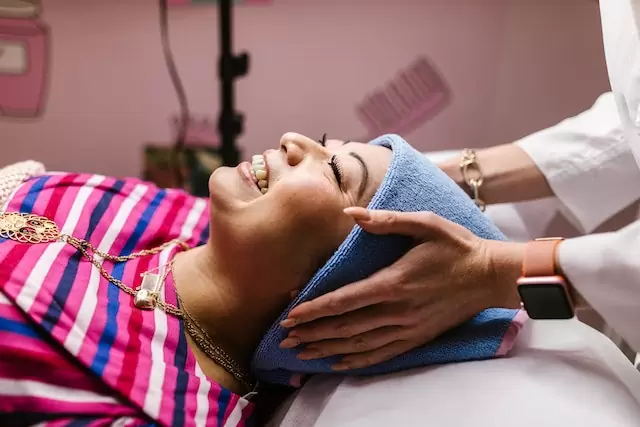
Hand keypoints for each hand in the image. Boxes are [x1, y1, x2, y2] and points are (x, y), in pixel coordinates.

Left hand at [279, 207, 523, 370]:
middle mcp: (398, 310)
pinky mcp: (417, 337)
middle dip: (312, 333)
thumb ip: (386, 220)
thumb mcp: (425, 223)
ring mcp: (408, 328)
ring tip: (302, 354)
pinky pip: (382, 354)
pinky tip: (339, 363)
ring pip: (360, 344)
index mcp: (394, 281)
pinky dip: (357, 361)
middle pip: (346, 327)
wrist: (490, 276)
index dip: (315, 309)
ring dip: (328, 350)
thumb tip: (350, 213)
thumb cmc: (456, 246)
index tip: (291, 315)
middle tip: (284, 339)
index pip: (345, 300)